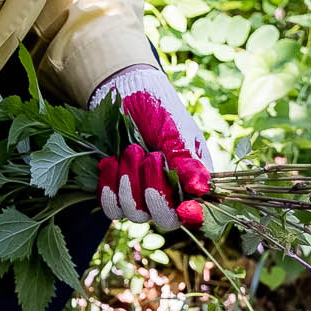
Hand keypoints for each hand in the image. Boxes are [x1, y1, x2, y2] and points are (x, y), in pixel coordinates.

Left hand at [92, 64, 212, 231]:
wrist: (124, 92)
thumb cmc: (158, 108)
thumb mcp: (175, 133)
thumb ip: (187, 162)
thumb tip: (202, 190)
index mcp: (192, 180)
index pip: (195, 212)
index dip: (192, 216)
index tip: (185, 208)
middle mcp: (168, 193)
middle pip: (164, 219)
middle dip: (154, 192)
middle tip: (149, 156)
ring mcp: (141, 195)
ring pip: (134, 214)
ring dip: (129, 183)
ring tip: (129, 149)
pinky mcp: (116, 191)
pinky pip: (111, 208)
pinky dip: (108, 186)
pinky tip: (109, 162)